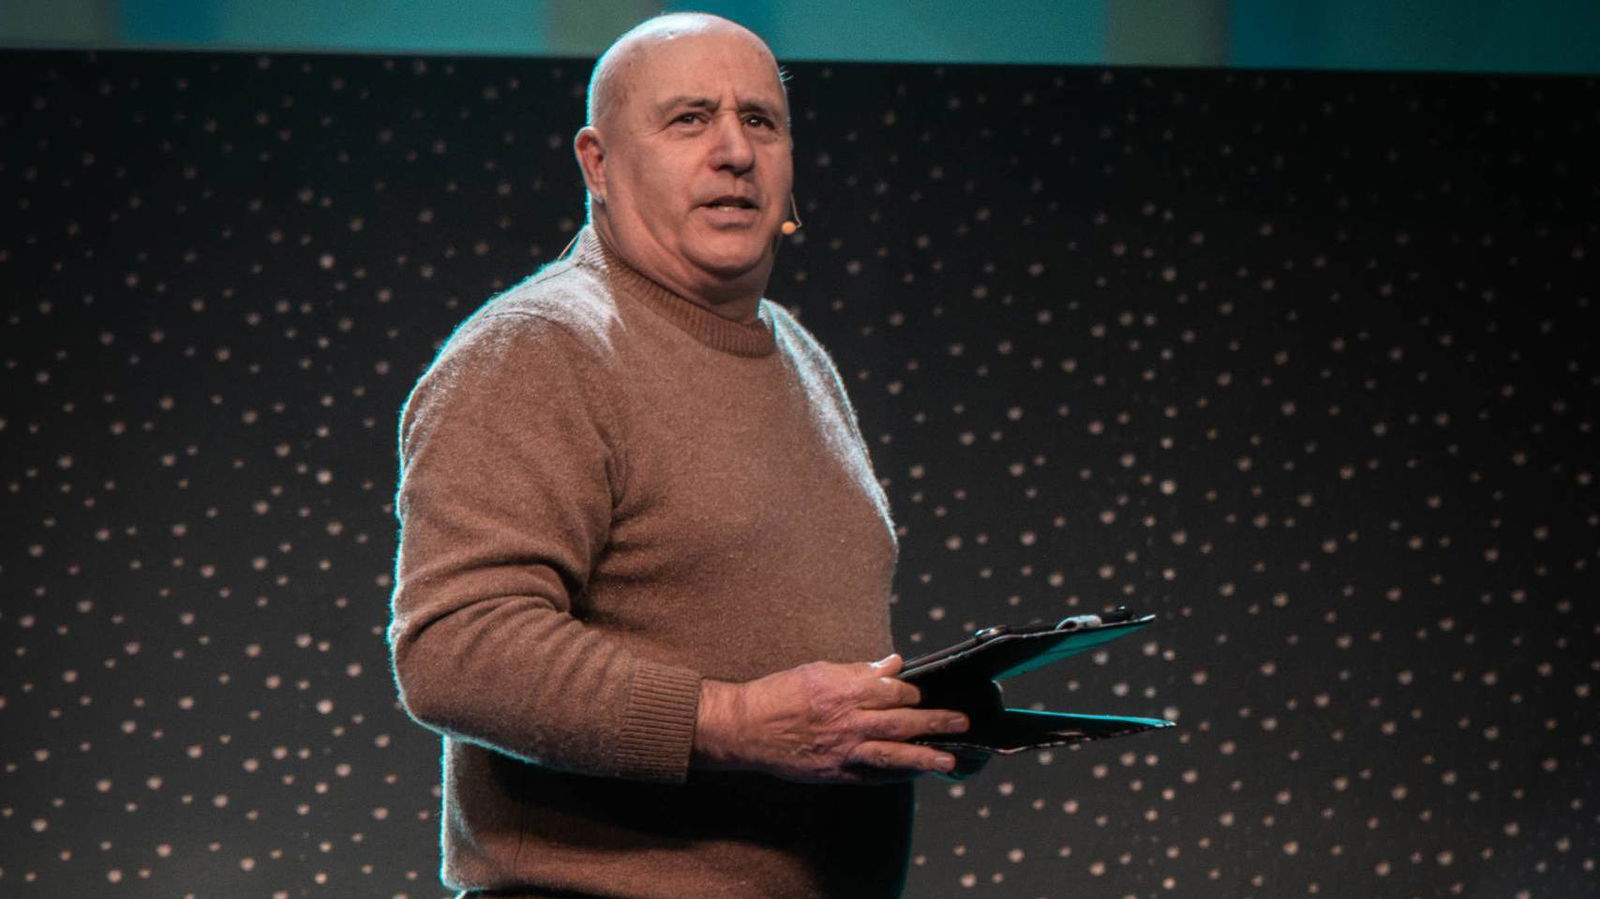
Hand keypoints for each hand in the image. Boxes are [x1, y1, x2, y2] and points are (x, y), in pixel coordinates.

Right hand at [693, 654, 969, 783]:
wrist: (744, 728)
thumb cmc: (778, 694)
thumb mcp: (817, 670)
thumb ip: (858, 670)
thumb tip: (892, 663)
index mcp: (843, 690)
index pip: (893, 691)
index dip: (915, 692)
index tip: (932, 692)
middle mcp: (847, 721)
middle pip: (902, 722)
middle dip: (936, 722)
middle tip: (963, 722)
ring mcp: (842, 750)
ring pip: (893, 754)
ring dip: (925, 757)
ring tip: (950, 760)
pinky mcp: (835, 772)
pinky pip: (873, 775)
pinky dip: (896, 774)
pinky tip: (915, 773)